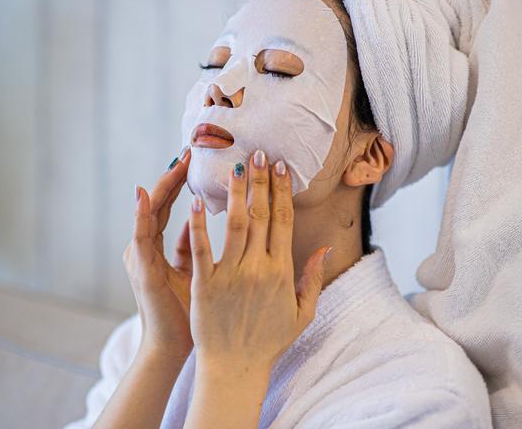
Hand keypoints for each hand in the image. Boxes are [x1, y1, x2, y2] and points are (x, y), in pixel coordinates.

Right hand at [123, 147, 193, 360]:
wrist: (172, 347)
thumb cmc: (187, 311)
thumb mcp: (191, 271)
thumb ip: (187, 246)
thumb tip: (197, 220)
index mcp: (158, 247)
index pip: (170, 205)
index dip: (182, 181)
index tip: (197, 156)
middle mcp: (144, 247)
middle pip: (160, 202)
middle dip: (175, 174)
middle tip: (191, 146)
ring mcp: (140, 256)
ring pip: (150, 212)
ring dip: (164, 185)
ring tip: (178, 160)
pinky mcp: (141, 269)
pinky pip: (141, 237)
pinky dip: (141, 215)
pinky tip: (145, 194)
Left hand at [187, 149, 330, 371]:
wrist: (235, 368)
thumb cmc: (269, 340)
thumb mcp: (302, 313)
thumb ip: (313, 278)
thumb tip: (326, 248)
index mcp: (281, 271)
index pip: (284, 221)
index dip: (283, 191)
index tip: (280, 167)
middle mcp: (258, 268)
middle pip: (261, 215)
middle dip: (261, 181)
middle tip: (258, 153)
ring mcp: (230, 275)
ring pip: (234, 224)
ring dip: (235, 193)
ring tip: (234, 166)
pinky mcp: (204, 286)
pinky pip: (202, 250)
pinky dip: (198, 225)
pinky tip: (196, 201)